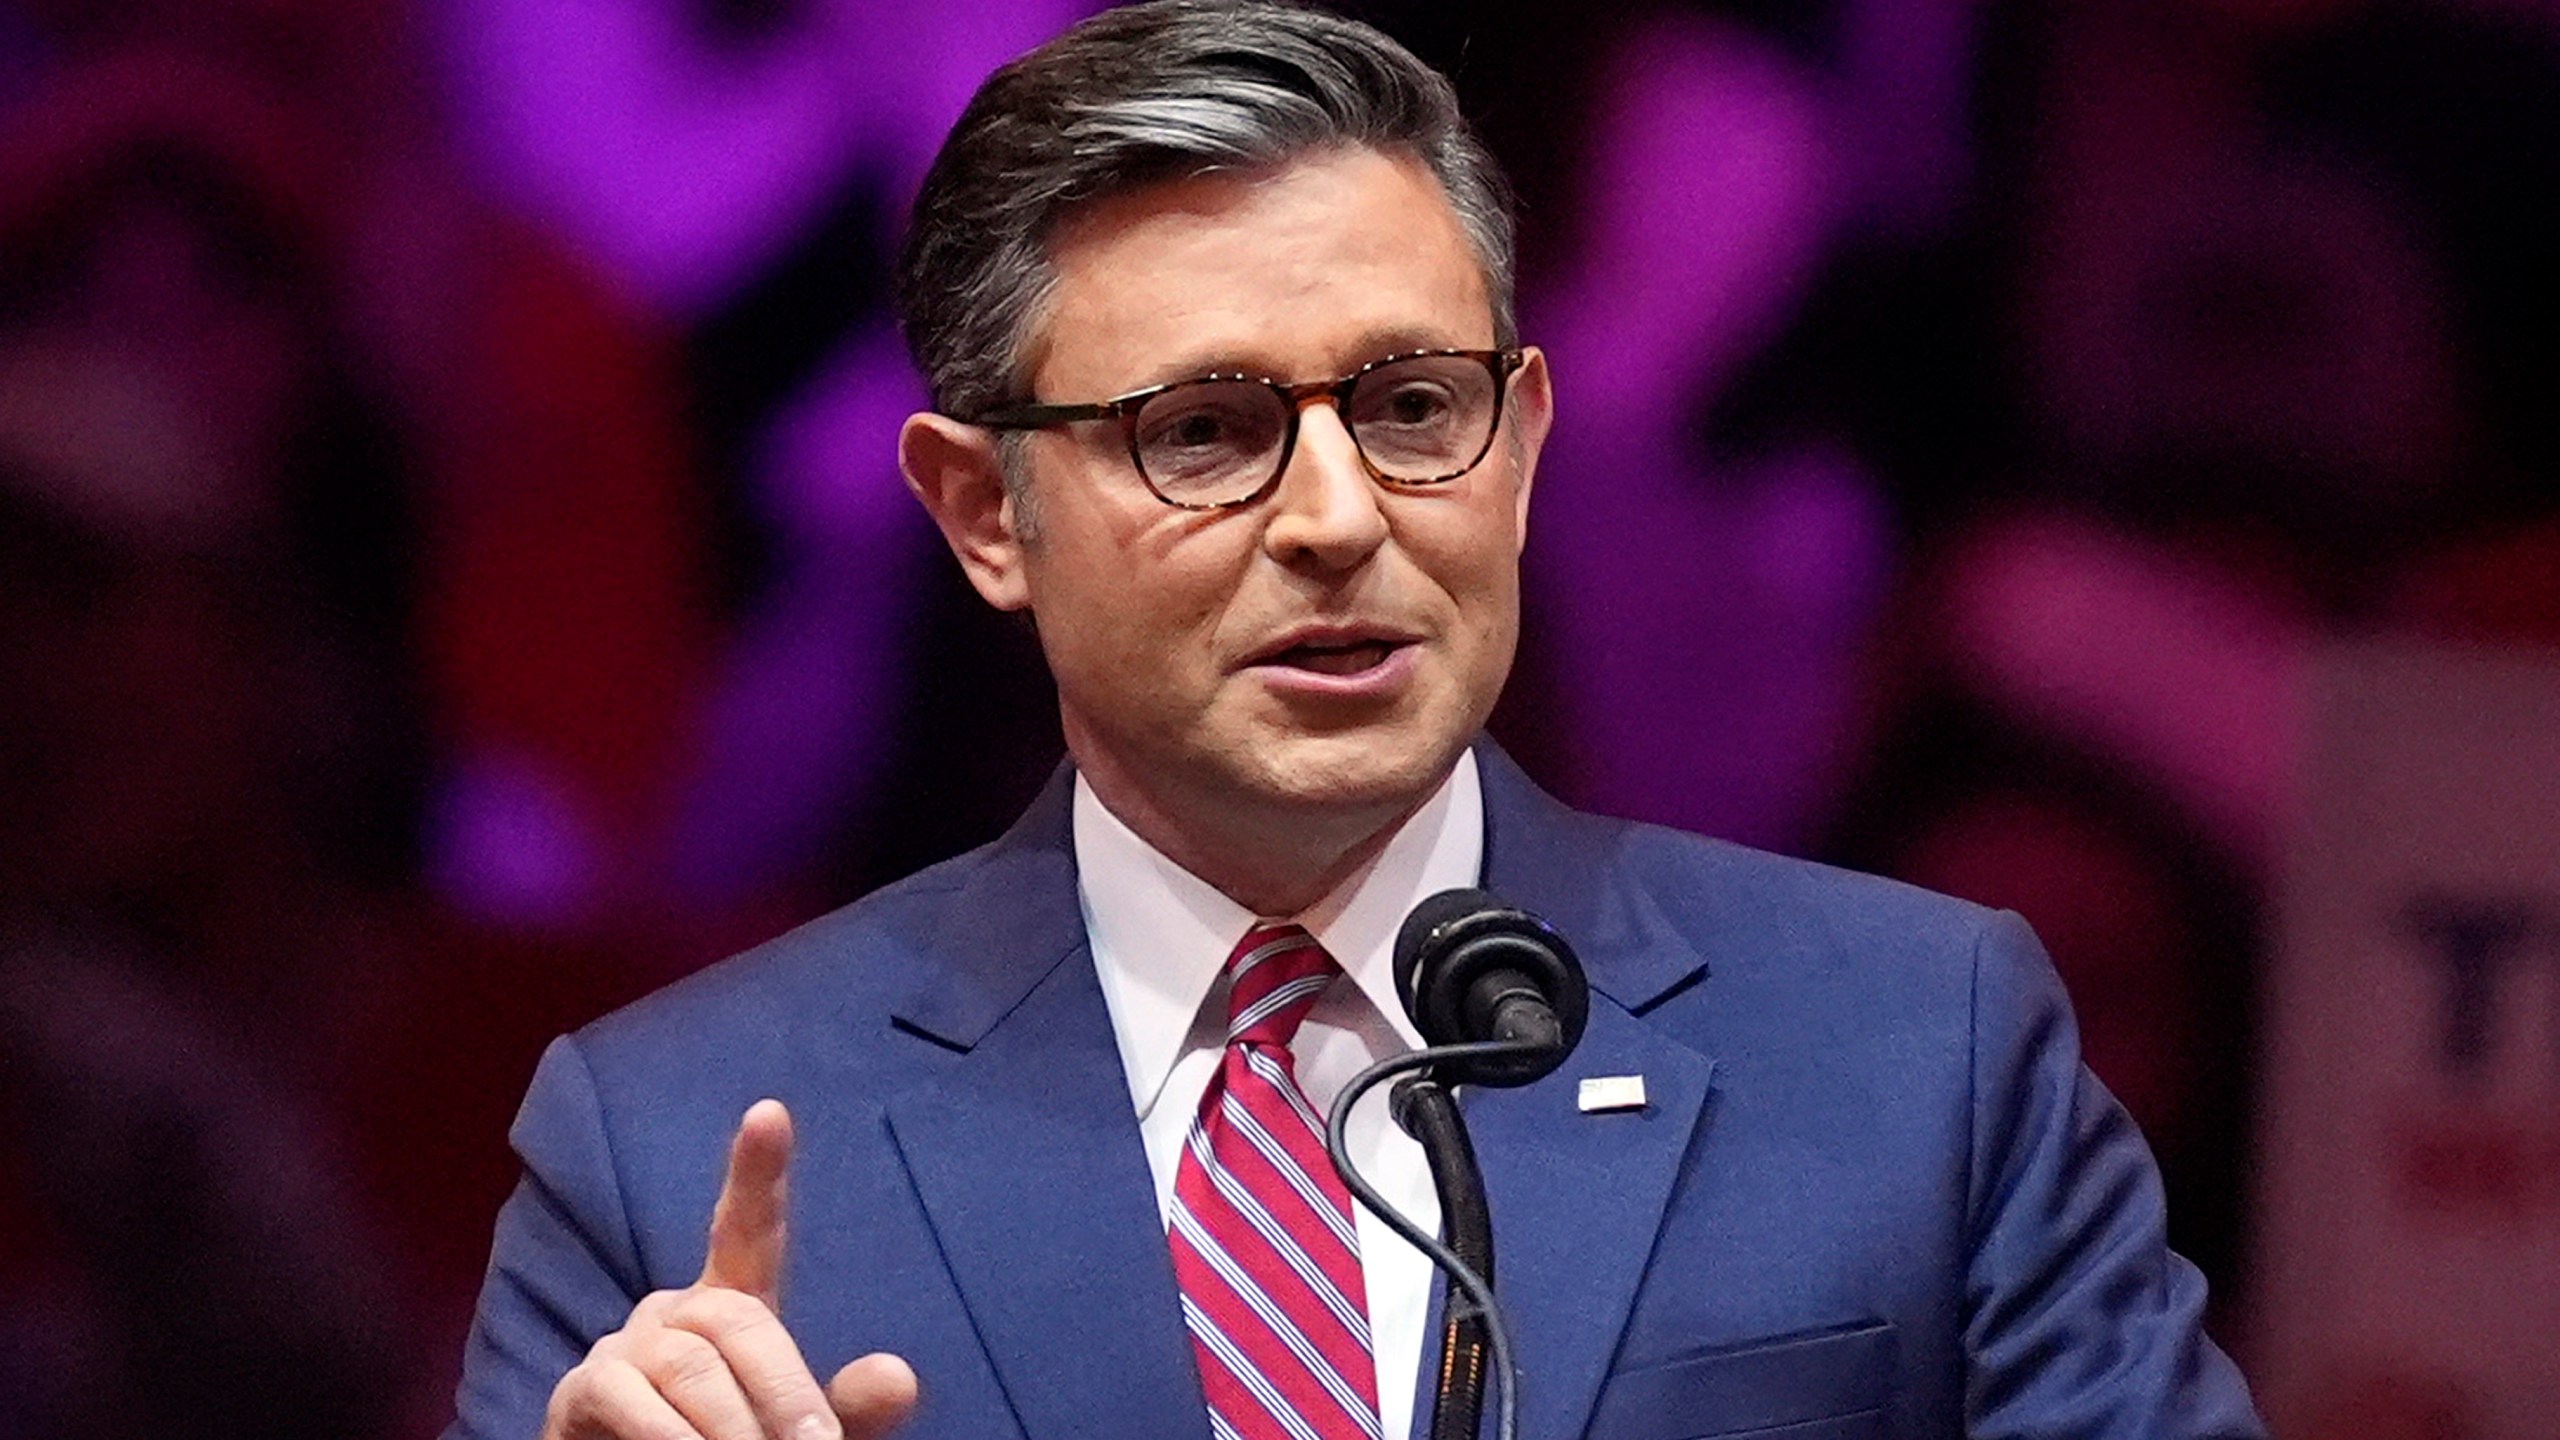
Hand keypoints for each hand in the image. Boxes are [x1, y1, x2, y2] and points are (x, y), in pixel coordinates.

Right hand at [543, 1100, 918, 1439]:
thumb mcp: (789, 1433)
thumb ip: (841, 1409)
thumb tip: (900, 1377)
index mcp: (731, 1308)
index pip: (748, 1230)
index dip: (757, 1173)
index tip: (770, 1112)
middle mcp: (674, 1314)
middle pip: (738, 1317)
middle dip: (785, 1389)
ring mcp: (622, 1347)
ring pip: (691, 1365)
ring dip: (734, 1427)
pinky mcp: (579, 1393)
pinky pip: (627, 1397)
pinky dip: (670, 1437)